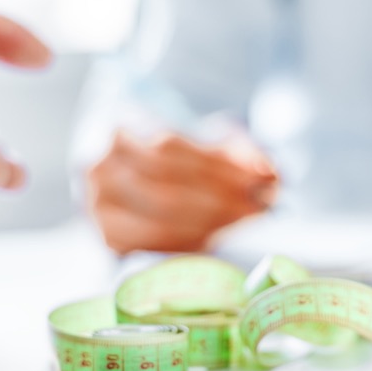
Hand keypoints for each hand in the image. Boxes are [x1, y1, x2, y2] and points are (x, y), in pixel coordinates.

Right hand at [88, 130, 278, 253]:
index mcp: (117, 124)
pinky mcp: (109, 238)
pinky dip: (192, 242)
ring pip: (160, 221)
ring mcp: (98, 205)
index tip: (263, 177)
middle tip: (262, 205)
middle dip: (221, 200)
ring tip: (248, 219)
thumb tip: (273, 175)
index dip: (219, 165)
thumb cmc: (176, 148)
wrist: (134, 165)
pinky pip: (155, 246)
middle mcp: (98, 166)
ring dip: (212, 224)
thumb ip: (235, 150)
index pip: (169, 147)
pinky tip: (220, 235)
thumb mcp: (202, 135)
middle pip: (166, 190)